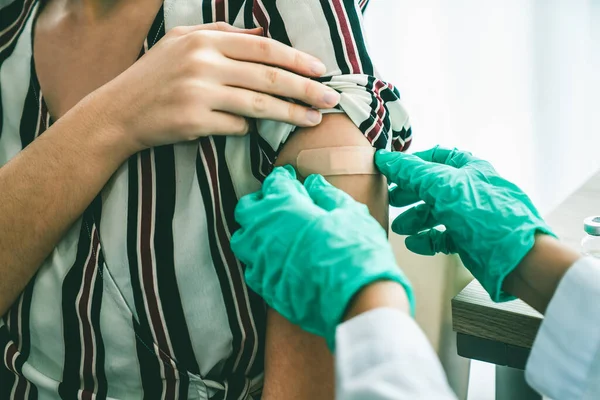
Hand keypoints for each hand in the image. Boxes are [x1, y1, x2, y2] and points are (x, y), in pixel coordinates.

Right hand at [99, 22, 340, 151]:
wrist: (117, 113)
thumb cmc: (153, 76)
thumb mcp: (181, 42)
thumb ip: (221, 34)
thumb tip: (263, 33)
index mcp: (203, 40)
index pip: (263, 48)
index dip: (297, 59)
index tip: (321, 71)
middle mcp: (202, 63)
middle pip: (268, 75)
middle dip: (305, 89)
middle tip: (330, 100)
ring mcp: (197, 93)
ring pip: (259, 104)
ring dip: (291, 114)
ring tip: (313, 120)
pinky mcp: (193, 121)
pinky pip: (236, 126)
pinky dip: (247, 129)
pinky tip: (252, 129)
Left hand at [230, 166, 413, 348]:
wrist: (355, 299)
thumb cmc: (356, 250)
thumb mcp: (350, 214)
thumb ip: (328, 196)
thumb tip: (315, 184)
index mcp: (285, 206)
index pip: (274, 183)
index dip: (282, 177)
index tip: (288, 177)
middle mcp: (264, 231)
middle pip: (247, 208)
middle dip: (260, 201)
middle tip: (278, 202)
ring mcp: (260, 260)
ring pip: (240, 239)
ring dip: (252, 231)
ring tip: (270, 231)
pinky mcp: (264, 286)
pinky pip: (250, 268)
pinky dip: (258, 260)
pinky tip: (274, 260)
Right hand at [375, 146, 554, 301]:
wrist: (517, 259)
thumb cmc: (486, 216)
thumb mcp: (444, 186)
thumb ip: (412, 172)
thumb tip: (385, 158)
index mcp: (469, 169)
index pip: (436, 158)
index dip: (412, 163)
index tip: (391, 171)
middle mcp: (470, 190)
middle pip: (432, 187)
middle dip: (410, 194)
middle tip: (391, 200)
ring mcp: (471, 216)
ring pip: (436, 213)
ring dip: (415, 219)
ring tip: (399, 228)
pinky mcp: (470, 240)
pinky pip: (443, 236)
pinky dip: (427, 239)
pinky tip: (414, 244)